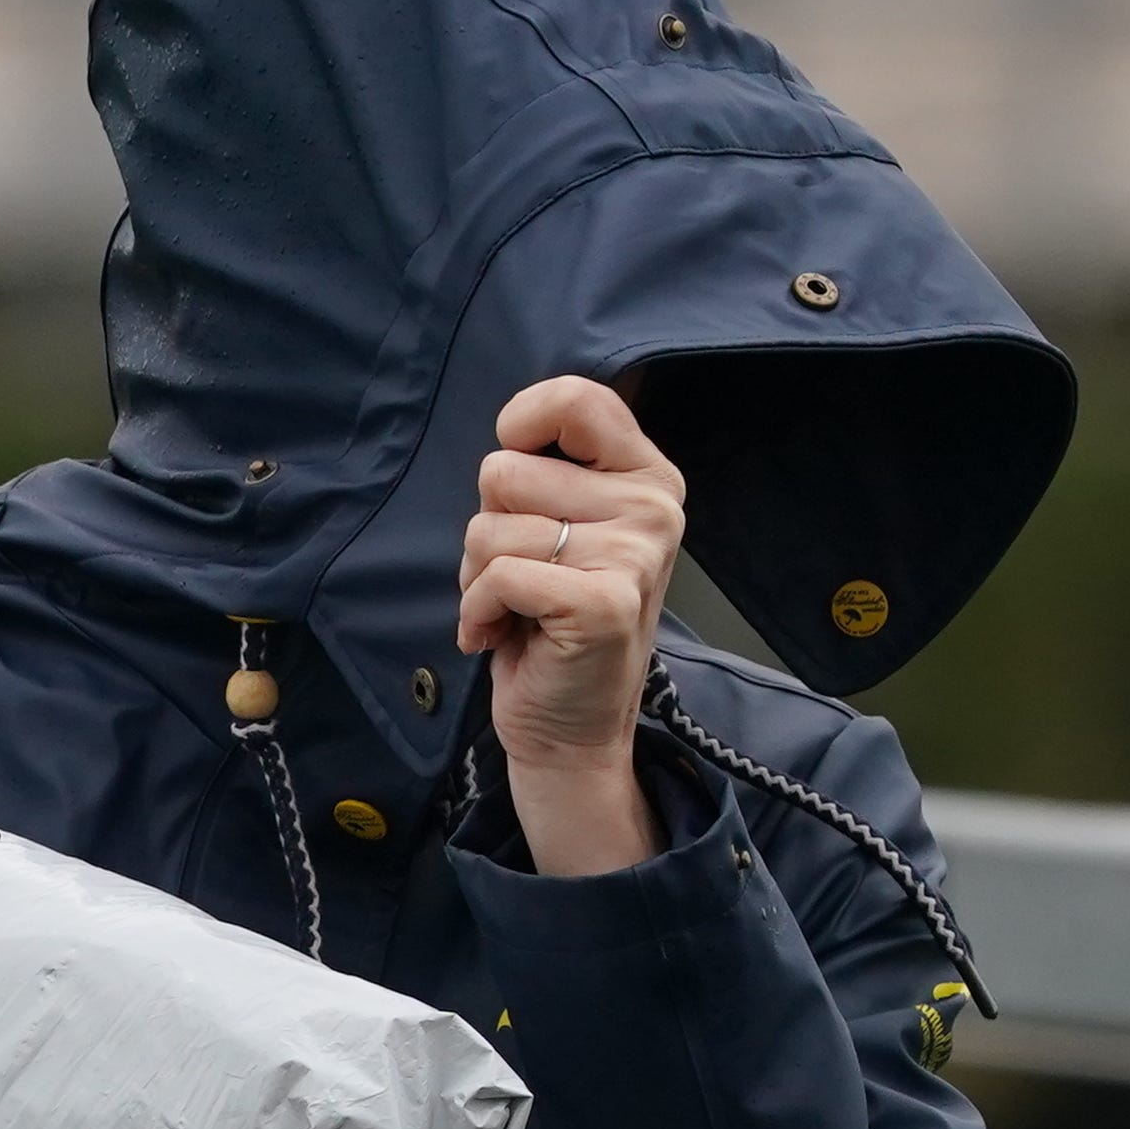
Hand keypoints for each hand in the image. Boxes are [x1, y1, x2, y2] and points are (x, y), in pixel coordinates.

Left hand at [455, 374, 684, 875]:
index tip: (514, 470)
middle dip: (487, 528)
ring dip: (478, 576)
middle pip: (504, 471)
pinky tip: (499, 636)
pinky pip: (496, 575)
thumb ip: (549, 473)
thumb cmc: (551, 622)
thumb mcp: (564, 529)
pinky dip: (477, 612)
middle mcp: (652, 508)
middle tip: (519, 577)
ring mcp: (633, 556)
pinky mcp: (602, 603)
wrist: (569, 729)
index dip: (521, 426)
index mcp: (647, 476)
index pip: (576, 399)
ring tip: (514, 609)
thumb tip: (509, 435)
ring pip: (489, 527)